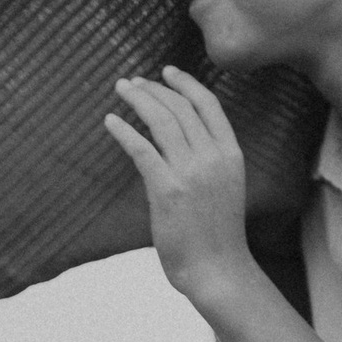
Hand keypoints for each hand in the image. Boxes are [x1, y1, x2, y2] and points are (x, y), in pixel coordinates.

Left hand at [103, 67, 254, 303]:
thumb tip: (180, 140)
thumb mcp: (224, 187)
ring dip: (138, 100)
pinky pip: (141, 148)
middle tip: (133, 82)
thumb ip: (208, 161)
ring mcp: (191, 172)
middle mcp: (213, 157)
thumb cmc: (218, 234)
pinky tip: (110, 121)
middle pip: (180, 107)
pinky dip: (123, 130)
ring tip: (121, 90)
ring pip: (161, 121)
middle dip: (154, 88)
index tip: (166, 72)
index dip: (186, 83)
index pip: (208, 104)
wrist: (218, 269)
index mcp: (231, 154)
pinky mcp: (167, 189)